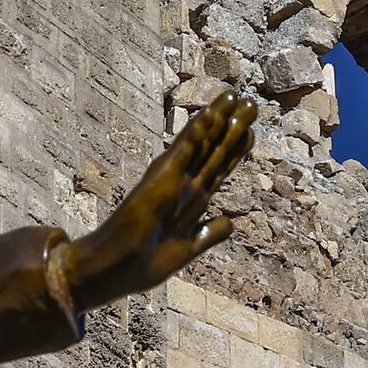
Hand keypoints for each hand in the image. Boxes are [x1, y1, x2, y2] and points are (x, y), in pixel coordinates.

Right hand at [58, 93, 257, 311]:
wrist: (114, 270)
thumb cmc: (143, 263)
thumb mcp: (186, 250)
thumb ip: (208, 235)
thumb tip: (229, 223)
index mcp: (192, 203)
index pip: (219, 170)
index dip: (236, 152)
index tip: (253, 133)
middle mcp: (185, 187)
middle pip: (214, 152)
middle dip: (233, 129)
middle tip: (251, 105)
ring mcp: (174, 181)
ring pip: (201, 145)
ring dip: (217, 120)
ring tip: (234, 97)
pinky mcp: (162, 180)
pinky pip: (184, 151)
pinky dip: (198, 132)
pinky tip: (211, 113)